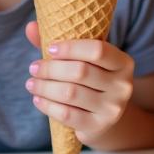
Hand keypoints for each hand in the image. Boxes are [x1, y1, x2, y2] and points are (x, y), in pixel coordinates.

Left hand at [24, 21, 133, 144]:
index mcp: (123, 62)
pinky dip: (48, 106)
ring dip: (45, 87)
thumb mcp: (82, 60)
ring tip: (31, 83)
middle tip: (33, 67)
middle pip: (80, 72)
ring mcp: (113, 108)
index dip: (71, 48)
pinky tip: (37, 99)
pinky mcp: (99, 127)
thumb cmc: (90, 80)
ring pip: (70, 93)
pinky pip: (68, 115)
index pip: (98, 50)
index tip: (49, 49)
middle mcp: (123, 85)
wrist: (103, 116)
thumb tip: (30, 27)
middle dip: (51, 69)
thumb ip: (60, 44)